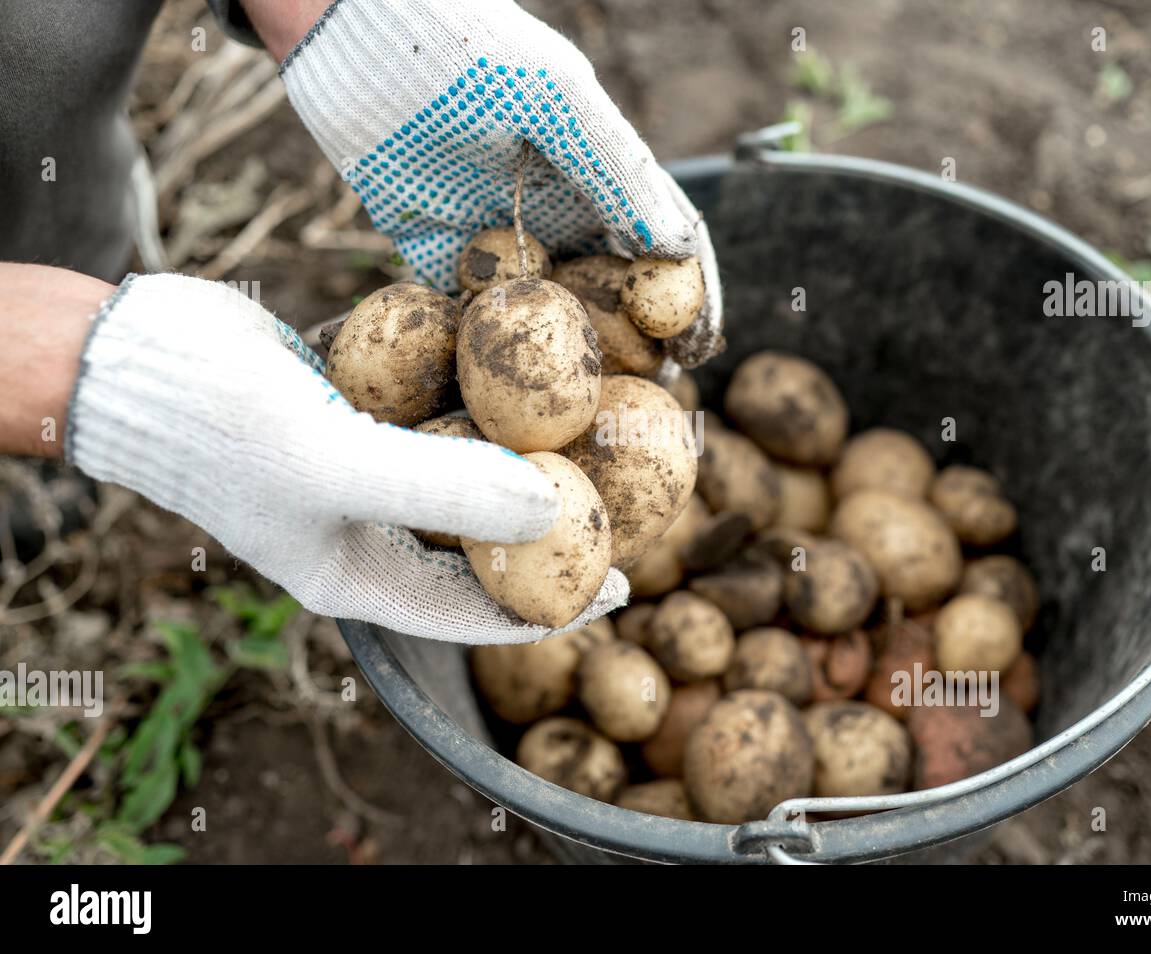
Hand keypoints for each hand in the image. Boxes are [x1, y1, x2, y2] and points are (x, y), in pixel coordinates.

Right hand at [61, 271, 627, 641]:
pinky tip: (525, 362)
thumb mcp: (337, 467)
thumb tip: (557, 510)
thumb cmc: (221, 428)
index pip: (478, 609)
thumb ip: (445, 493)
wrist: (132, 355)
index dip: (556, 601)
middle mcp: (368, 529)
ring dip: (518, 448)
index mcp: (360, 575)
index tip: (627, 580)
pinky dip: (474, 391)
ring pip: (462, 468)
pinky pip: (432, 409)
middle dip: (549, 520)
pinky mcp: (356, 411)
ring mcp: (362, 468)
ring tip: (591, 423)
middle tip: (621, 491)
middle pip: (480, 538)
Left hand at [270, 0, 722, 366]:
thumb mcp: (555, 97)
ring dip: (560, 360)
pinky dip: (480, 348)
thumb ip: (615, 169)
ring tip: (579, 410)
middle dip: (629, 344)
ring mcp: (493, 234)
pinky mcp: (430, 249)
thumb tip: (679, 246)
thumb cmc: (464, 40)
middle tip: (644, 400)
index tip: (699, 346)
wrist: (344, 25)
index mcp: (594, 172)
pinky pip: (461, 311)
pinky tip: (495, 390)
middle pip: (604, 290)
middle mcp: (551, 209)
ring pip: (539, 312)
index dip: (687, 294)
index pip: (658, 242)